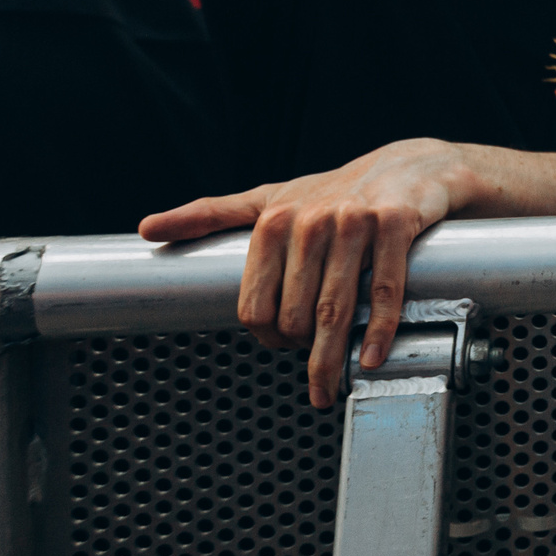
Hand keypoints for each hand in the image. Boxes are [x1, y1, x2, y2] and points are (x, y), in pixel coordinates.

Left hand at [136, 136, 484, 407]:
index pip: (255, 304)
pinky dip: (377, 332)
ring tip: (329, 385)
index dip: (266, 336)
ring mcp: (354, 221)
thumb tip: (145, 230)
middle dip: (302, 350)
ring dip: (331, 359)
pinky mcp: (395, 224)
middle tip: (313, 362)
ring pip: (336, 310)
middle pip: (295, 315)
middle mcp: (310, 219)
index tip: (280, 347)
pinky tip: (370, 358)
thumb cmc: (335, 192)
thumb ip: (209, 215)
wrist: (410, 169)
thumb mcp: (269, 198)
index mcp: (273, 218)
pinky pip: (384, 292)